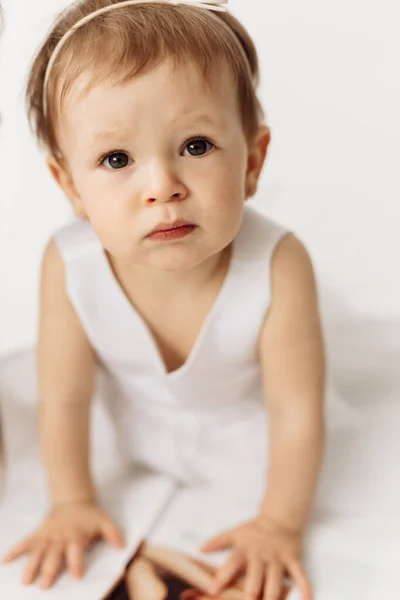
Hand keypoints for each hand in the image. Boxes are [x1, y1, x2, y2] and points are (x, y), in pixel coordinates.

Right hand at [2, 500, 124, 589]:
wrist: (73, 499)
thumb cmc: (89, 515)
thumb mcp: (104, 521)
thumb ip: (113, 533)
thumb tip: (122, 546)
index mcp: (76, 536)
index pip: (77, 551)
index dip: (76, 563)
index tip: (76, 576)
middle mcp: (60, 538)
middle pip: (54, 555)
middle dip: (49, 570)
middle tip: (44, 587)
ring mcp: (48, 536)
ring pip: (38, 552)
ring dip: (31, 566)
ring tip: (25, 581)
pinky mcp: (39, 534)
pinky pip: (25, 542)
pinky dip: (15, 550)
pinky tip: (4, 560)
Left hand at [201, 517, 311, 599]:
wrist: (280, 519)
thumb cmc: (255, 530)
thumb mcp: (235, 533)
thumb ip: (218, 541)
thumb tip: (201, 549)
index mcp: (245, 551)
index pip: (231, 564)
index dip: (222, 577)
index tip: (213, 591)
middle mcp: (261, 557)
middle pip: (255, 578)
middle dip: (250, 593)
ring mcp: (278, 560)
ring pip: (275, 581)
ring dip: (272, 596)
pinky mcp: (293, 560)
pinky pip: (301, 576)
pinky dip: (305, 588)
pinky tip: (306, 599)